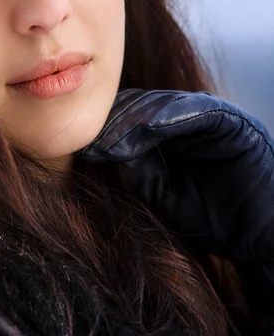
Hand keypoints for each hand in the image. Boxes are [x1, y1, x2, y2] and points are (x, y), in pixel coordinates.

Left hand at [77, 88, 273, 330]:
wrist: (258, 238)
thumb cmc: (211, 218)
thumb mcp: (161, 192)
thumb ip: (137, 166)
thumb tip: (103, 146)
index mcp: (172, 132)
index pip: (133, 116)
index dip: (109, 128)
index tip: (86, 146)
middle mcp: (189, 118)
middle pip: (143, 105)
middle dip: (116, 123)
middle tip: (93, 143)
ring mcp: (211, 115)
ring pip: (164, 104)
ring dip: (135, 121)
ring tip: (111, 140)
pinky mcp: (231, 121)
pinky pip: (197, 109)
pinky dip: (170, 116)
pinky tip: (147, 127)